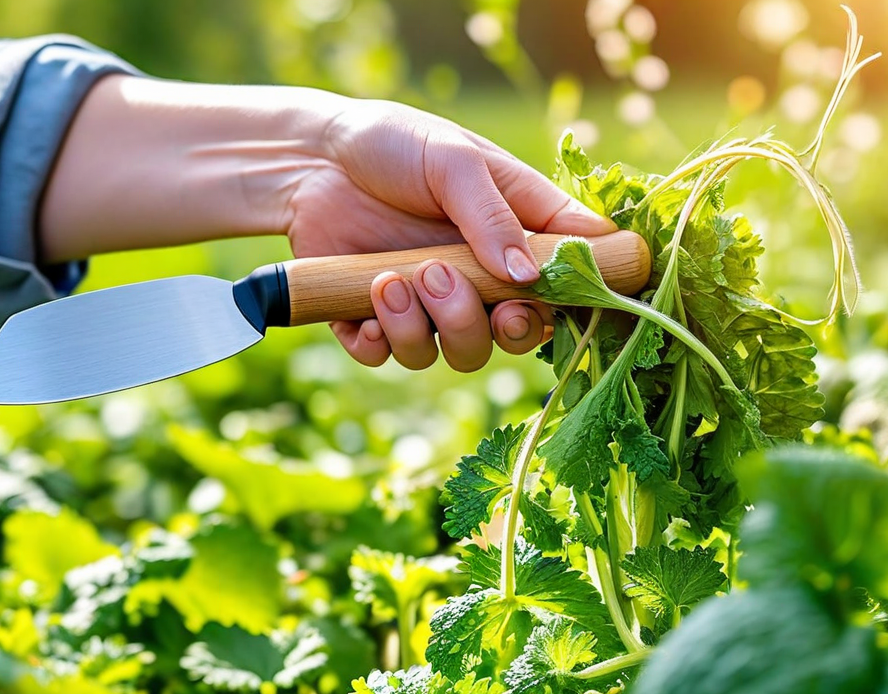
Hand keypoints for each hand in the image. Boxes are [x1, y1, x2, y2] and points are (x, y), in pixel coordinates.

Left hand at [285, 99, 615, 371]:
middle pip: (515, 336)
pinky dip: (381, 341)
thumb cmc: (395, 142)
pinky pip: (391, 357)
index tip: (548, 296)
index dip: (575, 300)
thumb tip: (530, 278)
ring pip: (457, 353)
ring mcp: (430, 304)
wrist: (312, 155)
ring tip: (391, 278)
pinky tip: (367, 302)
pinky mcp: (376, 319)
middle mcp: (480, 278)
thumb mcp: (455, 161)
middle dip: (491, 325)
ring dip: (426, 325)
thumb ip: (493, 218)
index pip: (569, 282)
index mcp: (516, 234)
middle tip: (446, 278)